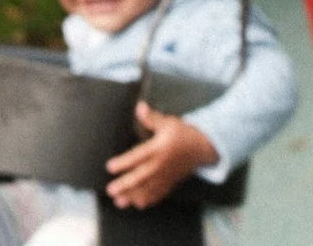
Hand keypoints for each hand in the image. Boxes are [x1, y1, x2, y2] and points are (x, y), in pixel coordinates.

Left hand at [105, 103, 219, 208]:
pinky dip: (148, 200)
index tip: (110, 167)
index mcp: (159, 148)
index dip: (124, 162)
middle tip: (110, 190)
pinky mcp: (170, 182)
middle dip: (125, 184)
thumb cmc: (183, 133)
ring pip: (147, 189)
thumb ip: (152, 118)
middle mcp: (161, 164)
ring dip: (133, 196)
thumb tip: (140, 107)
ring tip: (119, 201)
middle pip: (140, 176)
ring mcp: (165, 175)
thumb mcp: (168, 122)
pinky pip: (158, 194)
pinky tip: (137, 204)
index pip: (138, 156)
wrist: (202, 147)